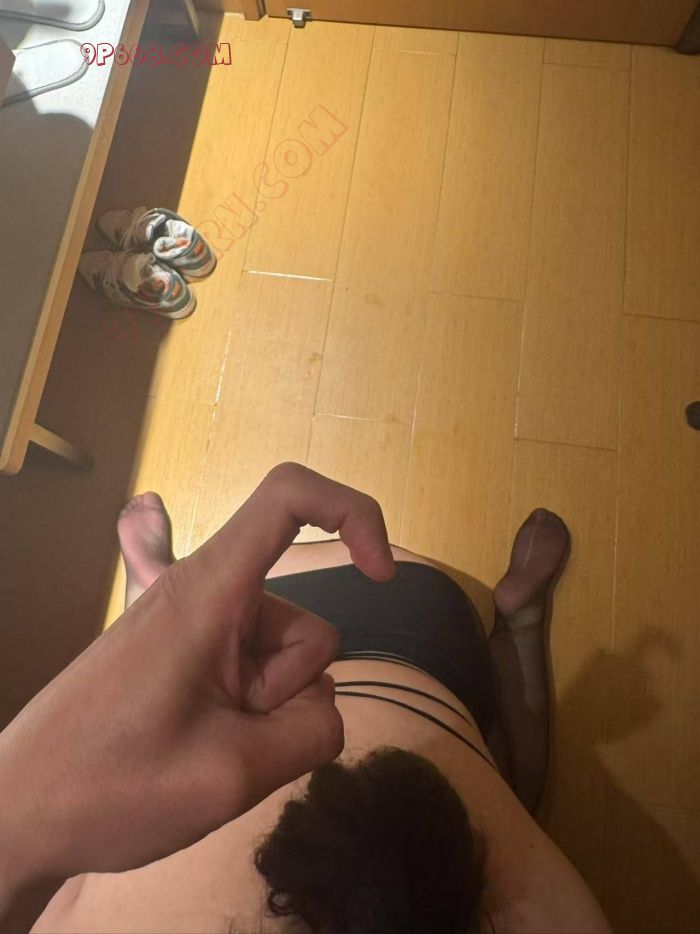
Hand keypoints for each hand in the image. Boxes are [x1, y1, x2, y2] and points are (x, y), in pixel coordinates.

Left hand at [0, 464, 393, 896]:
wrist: (16, 812)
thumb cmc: (111, 787)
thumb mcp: (232, 774)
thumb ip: (313, 732)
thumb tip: (326, 711)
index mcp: (208, 591)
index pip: (289, 498)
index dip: (354, 512)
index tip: (382, 576)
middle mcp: (205, 594)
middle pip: (305, 626)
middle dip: (291, 689)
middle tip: (226, 735)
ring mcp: (193, 626)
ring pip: (284, 659)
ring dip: (268, 708)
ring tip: (206, 744)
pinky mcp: (184, 654)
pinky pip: (249, 663)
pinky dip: (248, 697)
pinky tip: (202, 676)